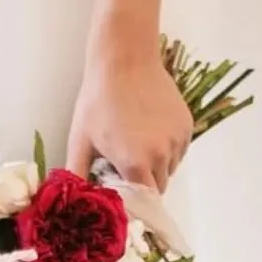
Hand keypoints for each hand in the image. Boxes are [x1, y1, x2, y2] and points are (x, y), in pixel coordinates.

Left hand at [66, 34, 193, 192]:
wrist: (125, 60)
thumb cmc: (98, 99)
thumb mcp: (80, 139)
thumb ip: (77, 174)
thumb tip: (74, 200)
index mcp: (135, 165)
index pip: (142, 201)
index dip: (133, 200)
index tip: (122, 190)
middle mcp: (161, 157)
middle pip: (158, 187)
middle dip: (144, 183)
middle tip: (126, 163)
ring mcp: (177, 141)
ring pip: (170, 169)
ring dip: (157, 166)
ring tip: (138, 142)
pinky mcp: (187, 127)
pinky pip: (179, 150)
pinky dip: (168, 149)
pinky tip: (151, 130)